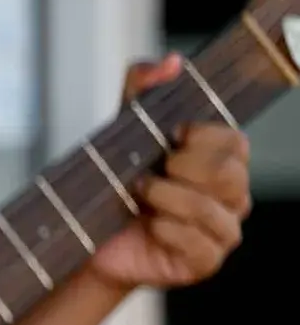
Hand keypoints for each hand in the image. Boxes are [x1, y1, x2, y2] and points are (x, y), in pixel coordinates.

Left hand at [89, 55, 251, 289]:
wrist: (90, 235)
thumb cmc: (117, 178)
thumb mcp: (124, 127)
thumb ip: (144, 87)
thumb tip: (172, 62)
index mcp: (224, 160)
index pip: (234, 141)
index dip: (200, 137)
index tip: (169, 137)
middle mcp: (233, 195)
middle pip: (229, 174)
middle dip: (181, 169)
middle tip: (148, 172)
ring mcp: (223, 232)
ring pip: (210, 209)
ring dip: (165, 198)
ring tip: (140, 195)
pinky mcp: (205, 263)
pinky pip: (198, 244)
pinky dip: (166, 230)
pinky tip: (148, 226)